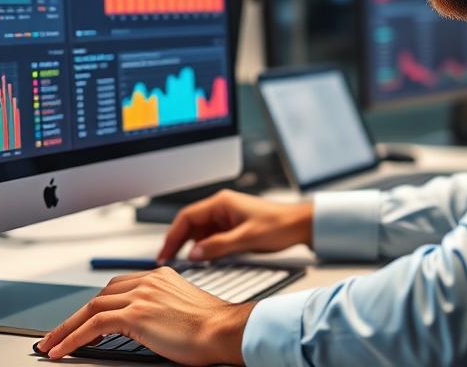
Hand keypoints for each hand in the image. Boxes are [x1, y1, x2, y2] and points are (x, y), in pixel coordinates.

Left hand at [37, 266, 254, 364]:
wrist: (223, 330)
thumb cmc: (211, 327)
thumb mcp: (183, 309)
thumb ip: (161, 309)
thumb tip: (146, 327)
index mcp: (160, 277)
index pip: (118, 287)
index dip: (96, 305)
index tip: (83, 320)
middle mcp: (148, 281)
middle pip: (101, 295)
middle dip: (75, 315)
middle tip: (58, 332)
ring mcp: (141, 296)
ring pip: (92, 309)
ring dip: (67, 328)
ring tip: (52, 344)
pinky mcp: (135, 315)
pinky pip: (94, 326)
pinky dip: (73, 338)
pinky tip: (63, 350)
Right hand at [158, 189, 312, 262]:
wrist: (301, 225)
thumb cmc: (279, 225)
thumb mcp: (246, 239)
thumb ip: (218, 246)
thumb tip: (194, 254)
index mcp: (222, 203)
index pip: (187, 217)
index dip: (173, 236)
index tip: (165, 253)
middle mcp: (222, 207)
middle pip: (191, 224)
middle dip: (178, 242)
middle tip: (167, 261)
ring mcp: (227, 217)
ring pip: (201, 232)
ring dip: (192, 246)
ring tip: (182, 264)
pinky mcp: (234, 227)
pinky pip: (212, 237)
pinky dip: (205, 249)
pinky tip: (202, 261)